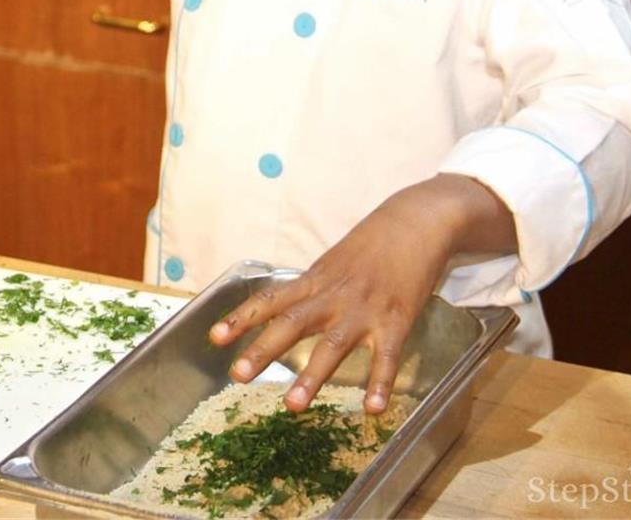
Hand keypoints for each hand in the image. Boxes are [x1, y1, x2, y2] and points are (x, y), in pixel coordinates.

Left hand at [207, 174, 514, 413]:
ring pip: (334, 345)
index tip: (214, 338)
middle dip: (264, 349)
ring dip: (313, 375)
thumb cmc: (372, 243)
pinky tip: (372, 409)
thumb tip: (283, 309)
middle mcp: (334, 296)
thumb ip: (311, 287)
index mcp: (316, 280)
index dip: (241, 318)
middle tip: (238, 374)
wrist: (416, 221)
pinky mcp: (397, 320)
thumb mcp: (333, 261)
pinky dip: (380, 383)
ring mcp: (365, 310)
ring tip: (293, 405)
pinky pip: (387, 357)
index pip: (271, 300)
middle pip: (293, 323)